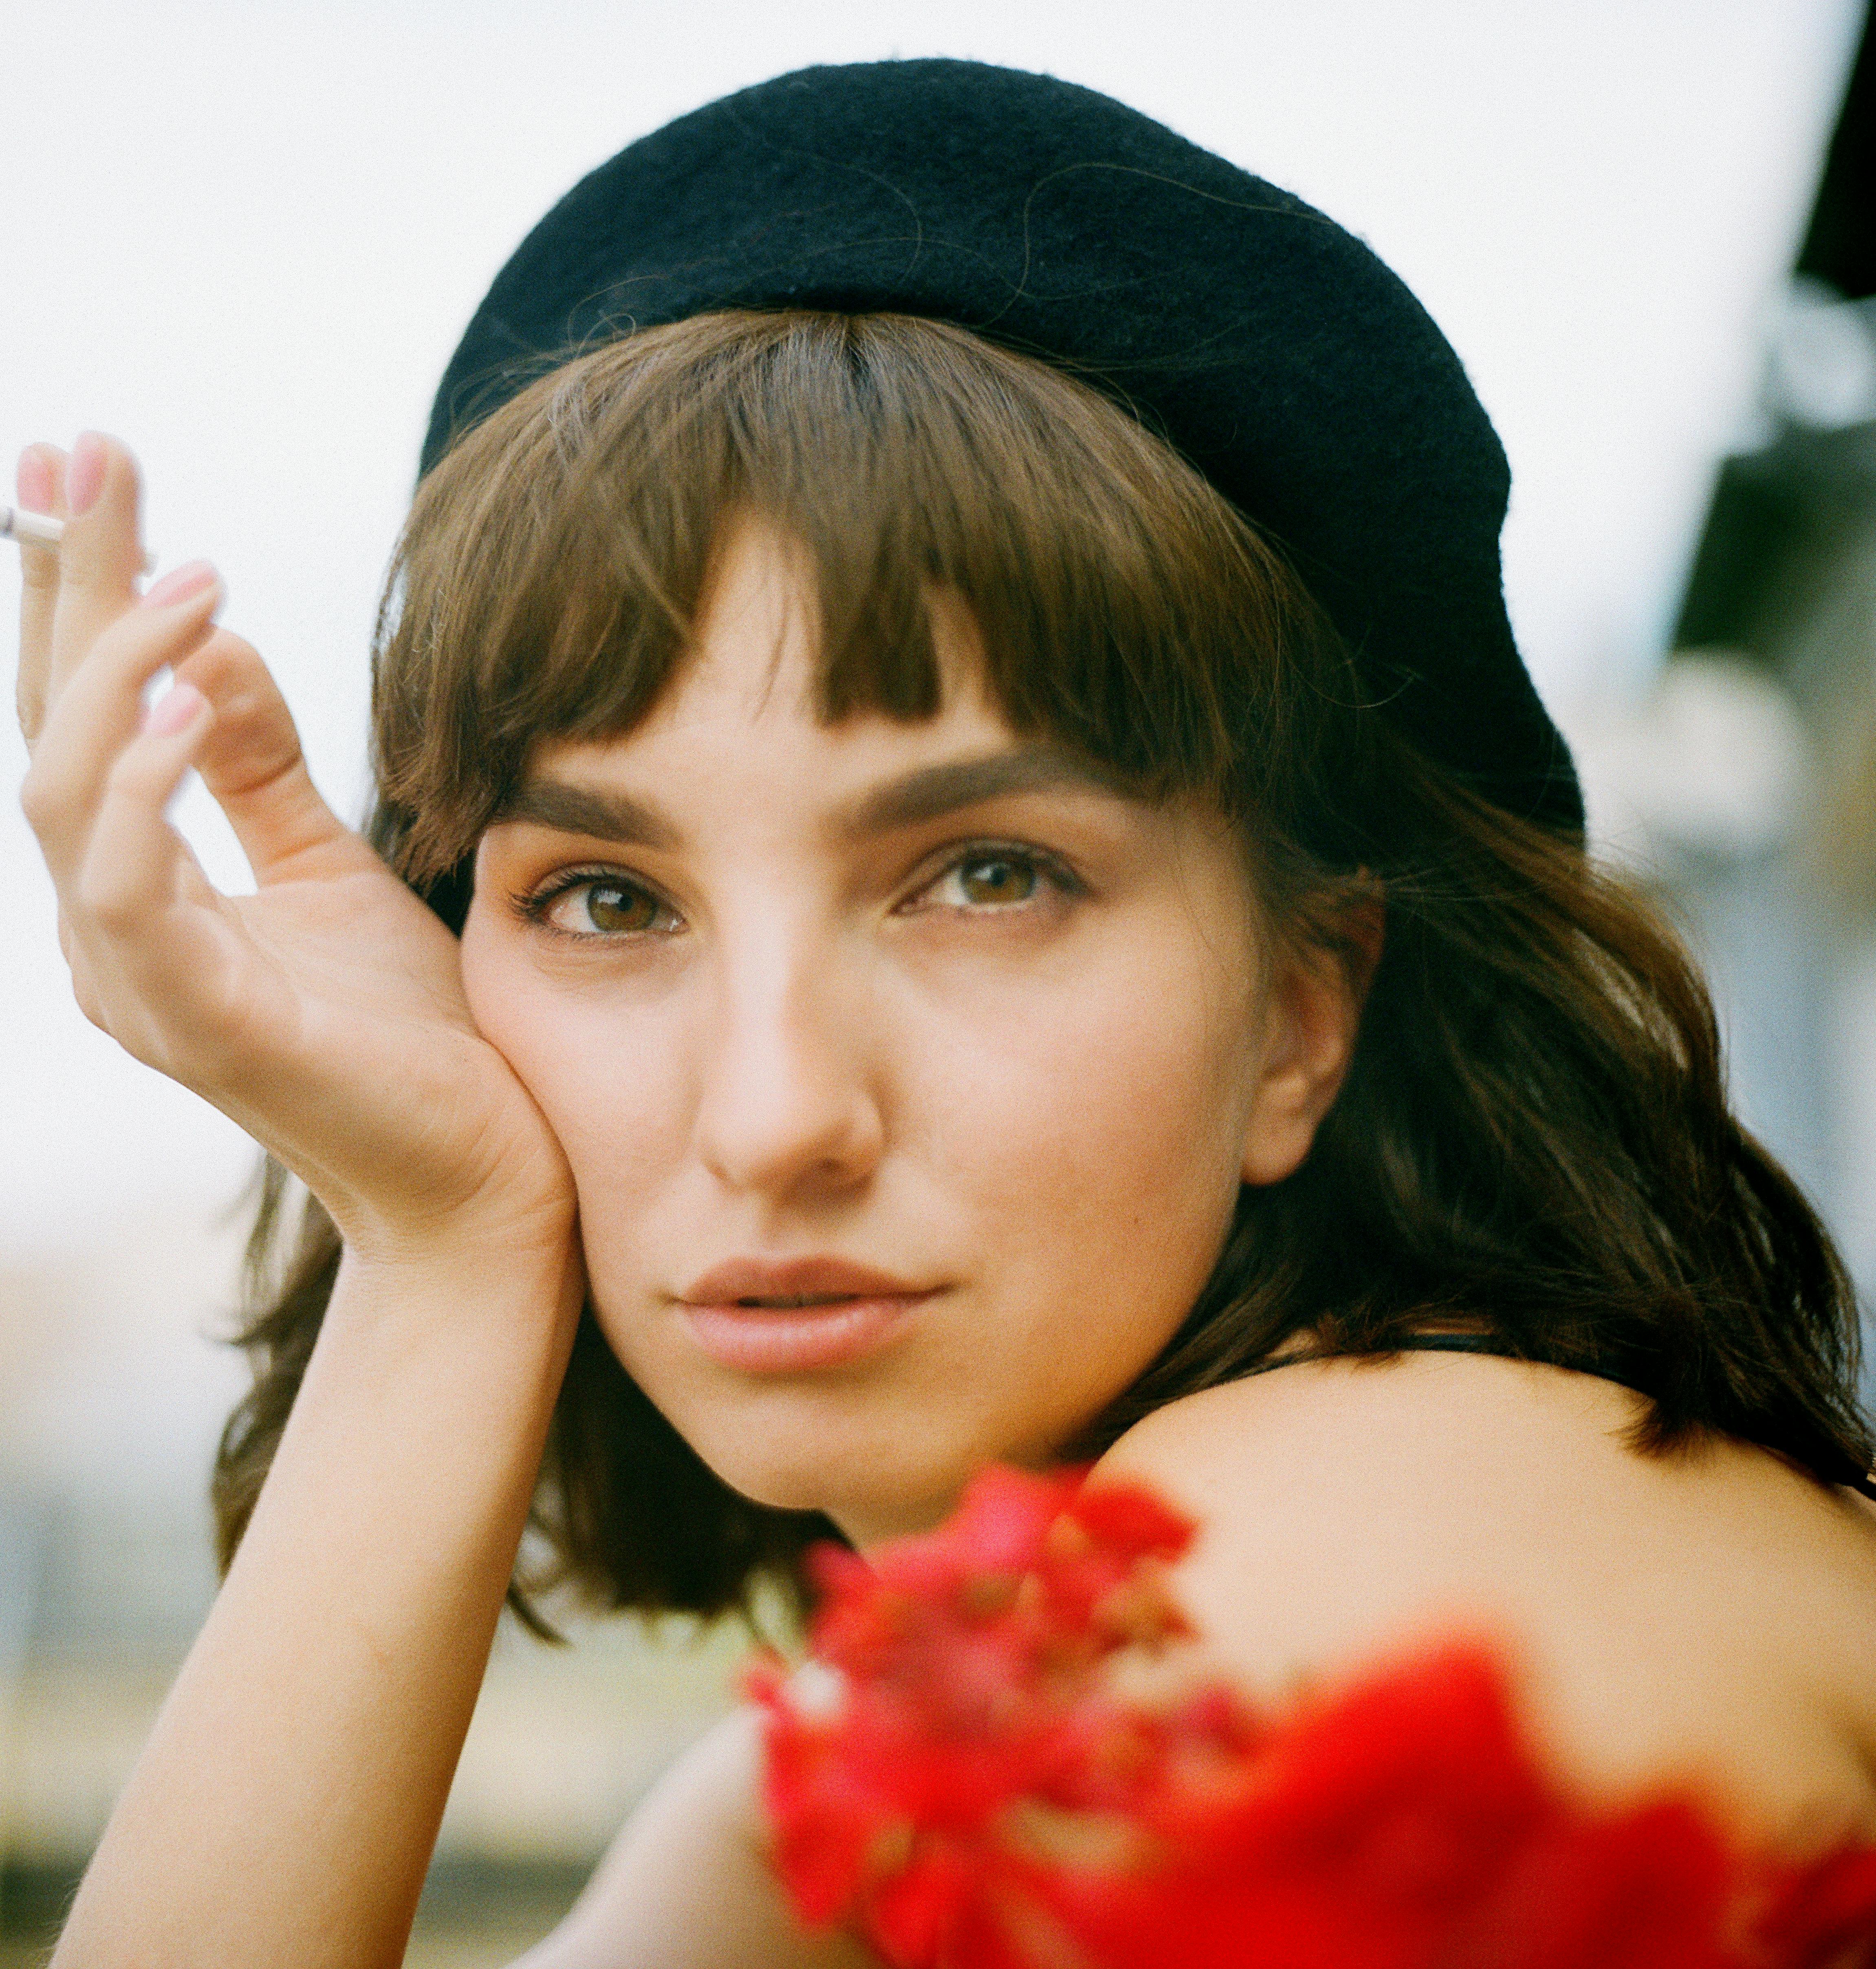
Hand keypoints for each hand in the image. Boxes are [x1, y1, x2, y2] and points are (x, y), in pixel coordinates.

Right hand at [15, 434, 576, 1265]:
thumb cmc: (412, 1032)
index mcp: (139, 893)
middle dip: (63, 587)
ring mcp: (146, 985)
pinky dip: (144, 793)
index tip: (90, 463)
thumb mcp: (331, 866)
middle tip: (86, 451)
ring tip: (184, 573)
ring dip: (111, 673)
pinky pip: (135, 894)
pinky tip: (187, 703)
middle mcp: (113, 934)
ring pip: (63, 799)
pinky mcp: (209, 1028)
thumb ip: (259, 764)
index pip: (88, 714)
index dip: (77, 588)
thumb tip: (202, 642)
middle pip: (52, 730)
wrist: (484, 1173)